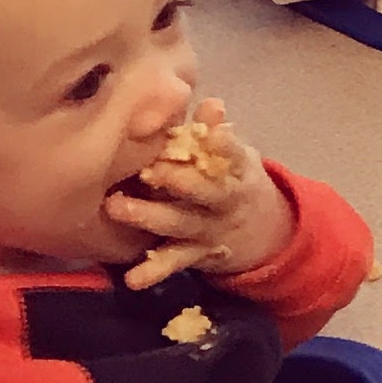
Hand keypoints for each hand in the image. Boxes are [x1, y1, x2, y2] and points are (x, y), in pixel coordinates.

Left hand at [107, 98, 296, 285]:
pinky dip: (153, 272)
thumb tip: (211, 103)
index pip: (234, 157)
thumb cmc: (233, 182)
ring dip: (151, 216)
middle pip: (204, 192)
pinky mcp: (194, 255)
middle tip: (151, 170)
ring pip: (180, 224)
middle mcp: (224, 203)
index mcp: (236, 173)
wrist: (264, 234)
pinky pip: (172, 263)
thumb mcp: (237, 159)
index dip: (225, 146)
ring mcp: (208, 230)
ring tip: (117, 207)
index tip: (214, 135)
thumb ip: (217, 134)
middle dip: (180, 182)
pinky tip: (132, 280)